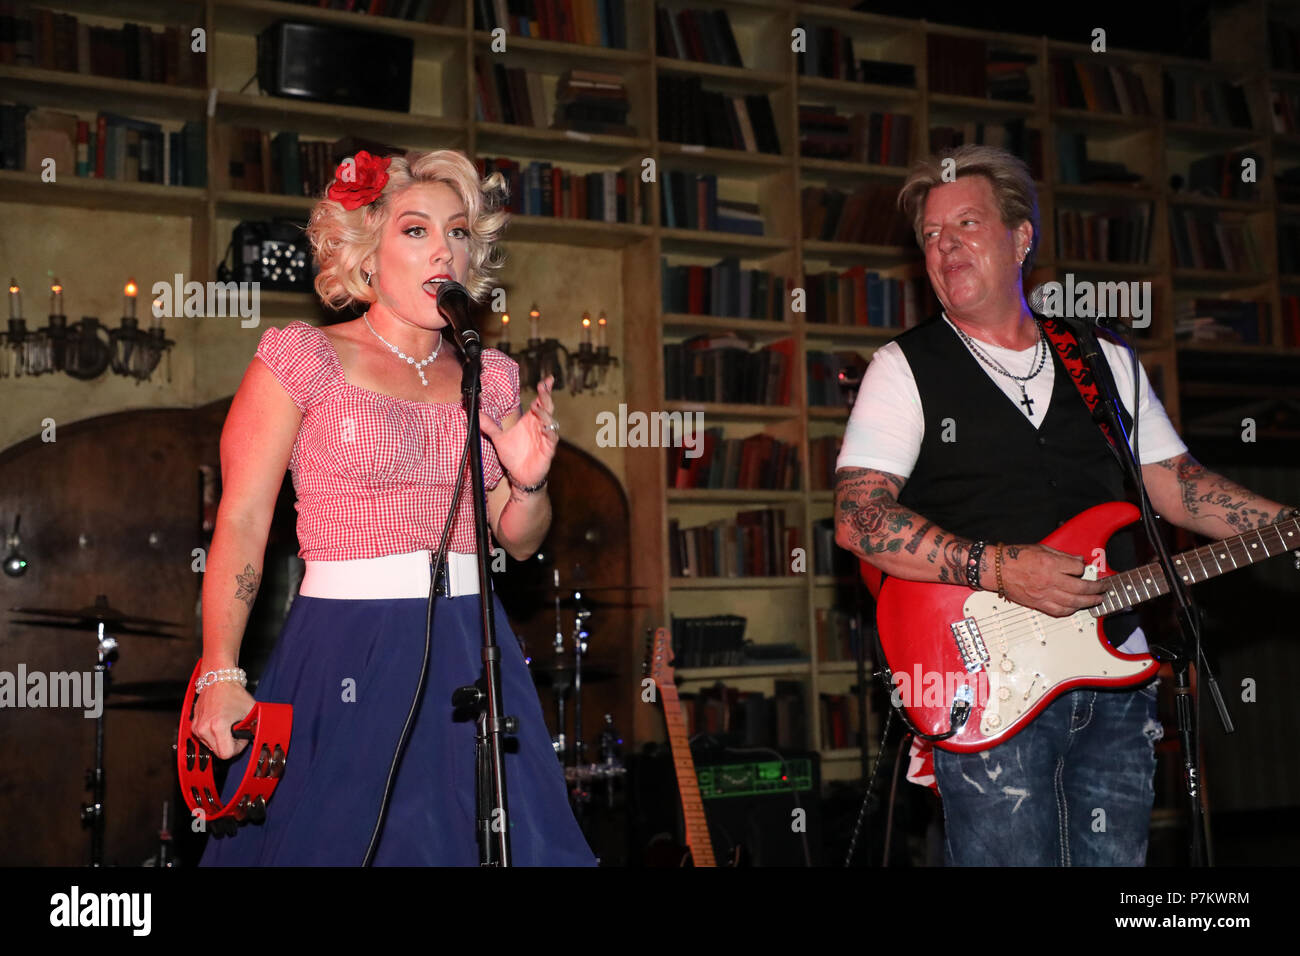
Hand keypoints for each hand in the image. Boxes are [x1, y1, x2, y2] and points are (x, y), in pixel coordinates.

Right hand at [192, 681, 255, 759]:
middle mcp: (204, 729)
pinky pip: (205, 739)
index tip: (241, 737)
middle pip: (218, 752)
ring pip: (211, 747)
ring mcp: (197, 728)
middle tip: (236, 731)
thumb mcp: (250, 711)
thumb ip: (252, 728)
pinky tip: (220, 724)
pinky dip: (213, 735)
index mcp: (218, 726)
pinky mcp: (194, 726)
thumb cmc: (233, 693)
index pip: (226, 754)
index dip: (237, 747)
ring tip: (228, 726)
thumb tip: (253, 738)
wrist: (218, 679)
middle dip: (230, 744)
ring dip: (221, 740)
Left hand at [478, 375, 557, 489]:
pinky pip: (552, 438)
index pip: (540, 401)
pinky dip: (549, 432)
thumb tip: (475, 413)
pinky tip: (544, 428)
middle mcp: (540, 426)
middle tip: (543, 387)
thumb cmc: (513, 456)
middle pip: (547, 406)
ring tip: (537, 407)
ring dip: (545, 413)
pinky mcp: (548, 449)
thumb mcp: (498, 438)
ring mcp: (545, 437)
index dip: (545, 389)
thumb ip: (488, 425)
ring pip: (550, 420)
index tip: (547, 379)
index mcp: (531, 420)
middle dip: (546, 396)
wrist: (519, 476)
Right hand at [997, 543, 1106, 617]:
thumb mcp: (1041, 548)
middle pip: (1081, 588)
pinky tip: (1076, 607)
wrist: (996, 570)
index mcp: (1050, 564)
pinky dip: (1071, 610)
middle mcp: (1049, 580)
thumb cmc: (1014, 557)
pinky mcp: (1038, 604)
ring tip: (1096, 600)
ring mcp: (1044, 594)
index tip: (1083, 568)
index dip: (1083, 567)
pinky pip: (1059, 611)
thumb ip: (1062, 555)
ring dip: (1088, 602)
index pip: (1078, 568)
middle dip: (1096, 589)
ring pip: (1073, 602)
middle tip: (1103, 588)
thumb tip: (1077, 560)